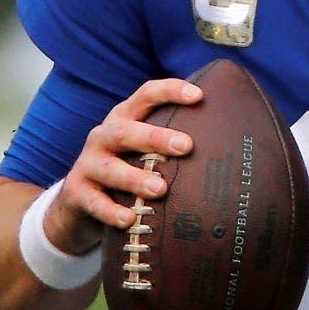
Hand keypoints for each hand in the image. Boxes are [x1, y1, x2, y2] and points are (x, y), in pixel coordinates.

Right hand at [45, 78, 197, 254]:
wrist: (78, 203)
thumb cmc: (127, 170)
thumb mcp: (143, 151)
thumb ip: (172, 144)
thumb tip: (231, 143)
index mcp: (125, 119)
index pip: (146, 95)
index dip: (170, 90)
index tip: (199, 95)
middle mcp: (104, 136)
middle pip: (126, 130)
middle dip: (155, 137)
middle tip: (186, 146)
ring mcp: (87, 164)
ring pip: (110, 168)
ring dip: (135, 177)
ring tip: (160, 189)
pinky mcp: (77, 193)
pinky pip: (94, 202)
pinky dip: (111, 211)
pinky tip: (130, 219)